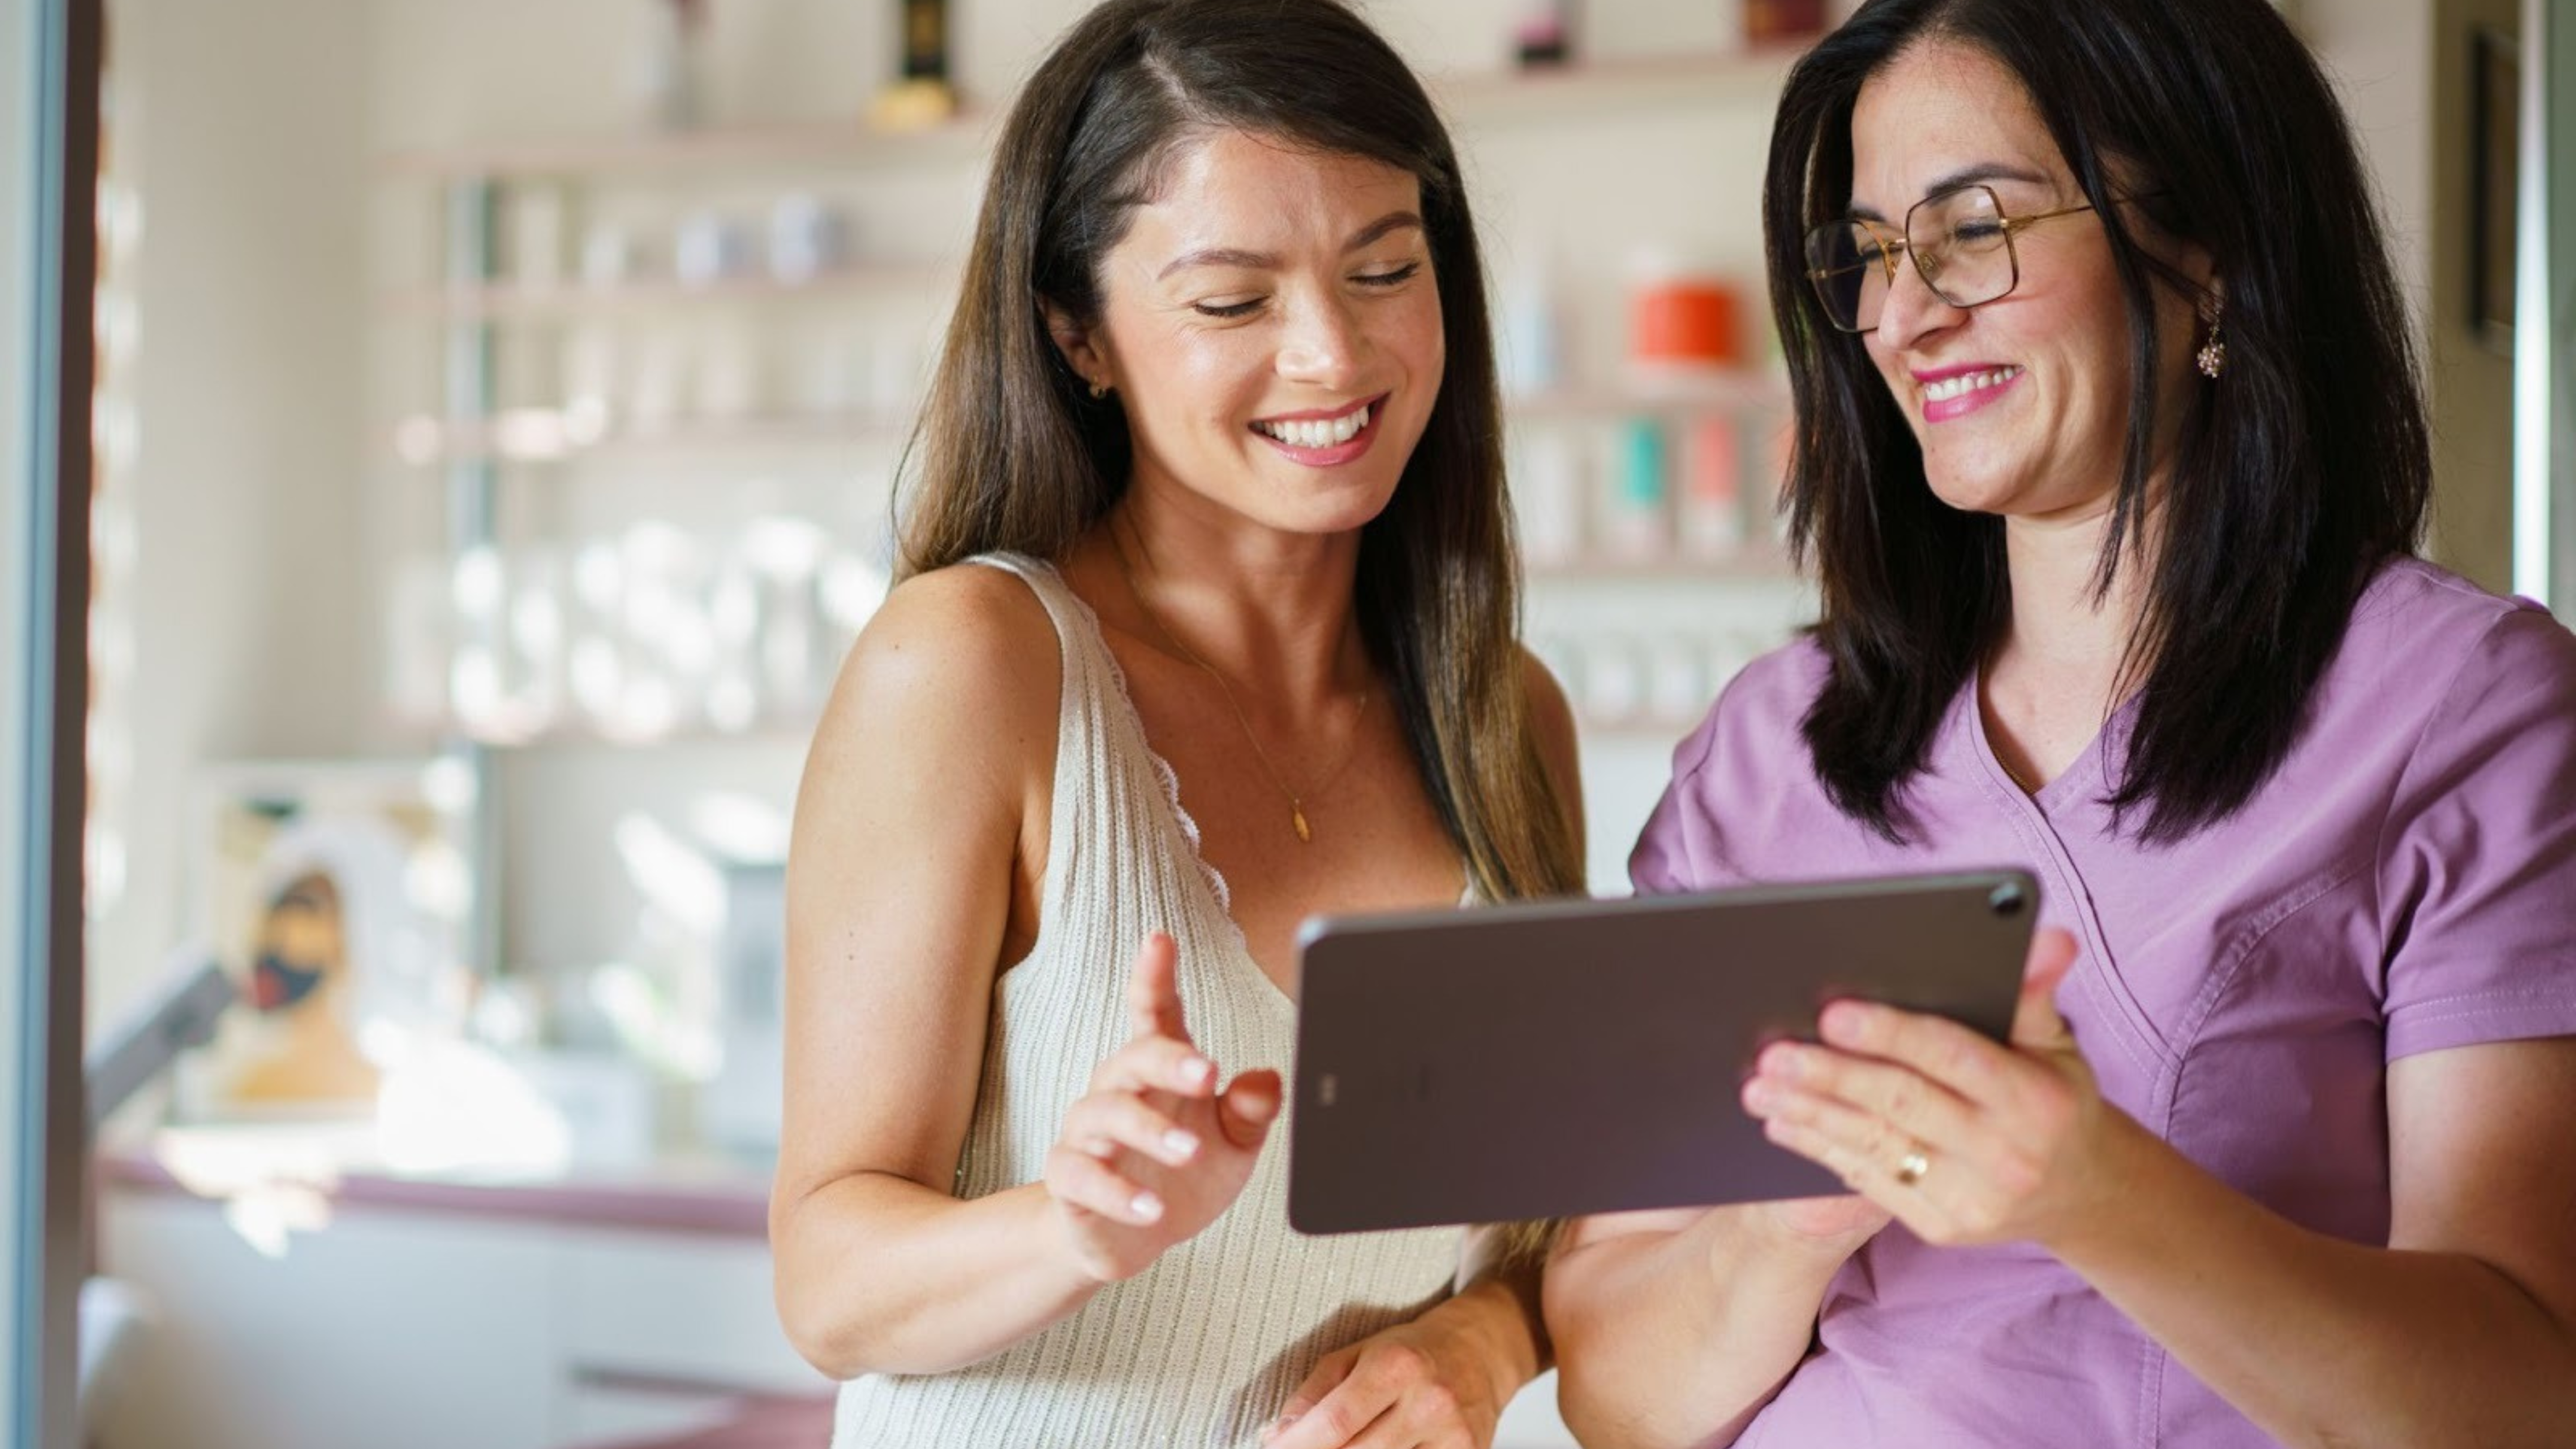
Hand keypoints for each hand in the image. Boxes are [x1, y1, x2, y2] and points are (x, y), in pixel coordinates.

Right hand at [1042, 933, 1281, 1283]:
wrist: (1134, 1237)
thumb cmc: (1186, 1174)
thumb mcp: (1234, 1143)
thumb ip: (1251, 1111)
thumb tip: (1269, 1080)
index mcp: (1158, 1069)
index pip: (1154, 1012)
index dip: (1154, 975)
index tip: (1160, 940)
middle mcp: (1117, 1089)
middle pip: (1134, 1058)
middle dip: (1169, 1061)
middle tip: (1207, 1073)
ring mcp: (1087, 1132)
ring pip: (1106, 1114)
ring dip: (1150, 1131)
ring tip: (1191, 1153)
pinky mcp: (1068, 1178)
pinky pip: (1083, 1176)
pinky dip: (1118, 1193)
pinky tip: (1150, 1209)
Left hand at [1263, 1301, 1521, 1448]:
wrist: (1481, 1349)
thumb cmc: (1412, 1351)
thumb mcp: (1356, 1353)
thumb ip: (1313, 1393)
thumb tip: (1277, 1436)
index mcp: (1396, 1366)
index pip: (1335, 1422)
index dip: (1298, 1445)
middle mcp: (1428, 1402)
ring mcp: (1452, 1436)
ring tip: (1348, 1444)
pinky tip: (1382, 1447)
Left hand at [1739, 928, 2126, 1247]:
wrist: (2078, 1193)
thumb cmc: (2052, 1098)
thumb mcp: (2054, 1043)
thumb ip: (2033, 991)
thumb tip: (2050, 937)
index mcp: (2034, 1100)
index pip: (1953, 1057)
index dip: (1892, 1034)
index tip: (1833, 1014)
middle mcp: (2006, 1154)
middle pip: (1902, 1105)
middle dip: (1831, 1076)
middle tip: (1774, 1053)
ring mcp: (1973, 1199)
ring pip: (1876, 1146)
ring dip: (1810, 1115)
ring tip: (1759, 1088)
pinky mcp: (1942, 1226)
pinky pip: (1871, 1182)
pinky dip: (1822, 1150)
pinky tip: (1784, 1125)